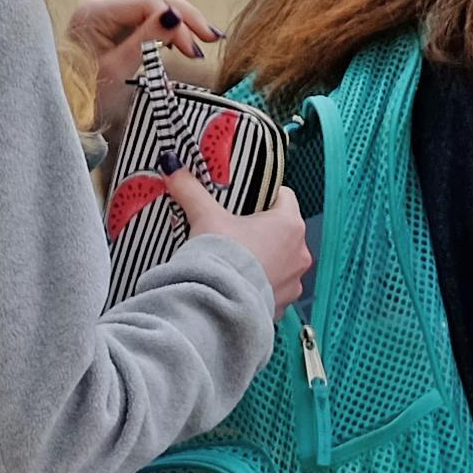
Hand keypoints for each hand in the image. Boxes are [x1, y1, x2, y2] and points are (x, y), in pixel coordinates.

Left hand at [64, 0, 220, 108]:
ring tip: (201, 39)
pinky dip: (168, 22)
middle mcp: (100, 4)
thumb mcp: (119, 70)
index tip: (195, 52)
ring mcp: (108, 11)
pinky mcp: (115, 21)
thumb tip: (175, 17)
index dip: (178, 22)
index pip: (148, 1)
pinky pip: (148, 11)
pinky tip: (180, 40)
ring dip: (180, 16)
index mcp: (95, 12)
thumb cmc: (86, 95)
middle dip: (186, 14)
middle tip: (211, 39)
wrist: (65, 107)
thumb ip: (146, 40)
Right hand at [166, 166, 306, 312]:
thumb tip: (173, 168)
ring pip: (281, 261)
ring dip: (264, 259)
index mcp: (289, 224)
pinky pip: (275, 288)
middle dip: (262, 229)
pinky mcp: (283, 304)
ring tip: (237, 258)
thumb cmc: (221, 258)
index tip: (246, 199)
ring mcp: (294, 281)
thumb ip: (192, 190)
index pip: (284, 196)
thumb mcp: (205, 217)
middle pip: (283, 230)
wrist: (217, 305)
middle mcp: (299, 253)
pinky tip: (240, 282)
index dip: (264, 194)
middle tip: (236, 228)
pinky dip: (260, 284)